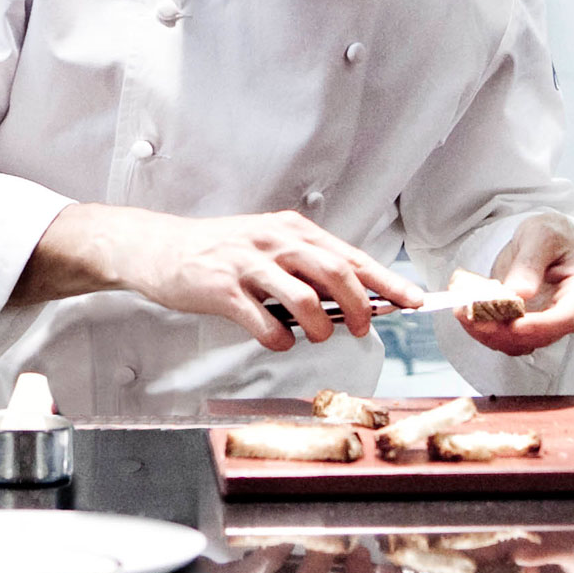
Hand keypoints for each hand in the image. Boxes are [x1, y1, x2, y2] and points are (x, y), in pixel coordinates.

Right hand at [19, 204, 424, 351]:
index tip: (415, 302)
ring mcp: (247, 263)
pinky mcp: (221, 288)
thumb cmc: (220, 253)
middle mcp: (275, 242)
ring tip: (316, 338)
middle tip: (364, 329)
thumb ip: (307, 270)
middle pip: (336, 273)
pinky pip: (261, 320)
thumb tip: (355, 303)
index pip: (352, 257)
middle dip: (360, 307)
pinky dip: (277, 338)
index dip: (387, 282)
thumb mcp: (268, 248)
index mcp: (293, 230)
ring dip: (320, 327)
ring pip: (304, 297)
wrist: (159, 248)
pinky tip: (277, 341)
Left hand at [460, 215, 573, 356]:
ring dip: (490, 333)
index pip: (568, 317)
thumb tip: (520, 293)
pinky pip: (507, 339)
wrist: (543, 242)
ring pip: (521, 342)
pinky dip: (485, 331)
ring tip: (463, 312)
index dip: (541, 325)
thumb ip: (531, 263)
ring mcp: (549, 324)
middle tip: (474, 316)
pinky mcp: (528, 328)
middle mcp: (570, 314)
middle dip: (506, 331)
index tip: (515, 325)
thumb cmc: (550, 234)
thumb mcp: (541, 236)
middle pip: (542, 335)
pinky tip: (466, 315)